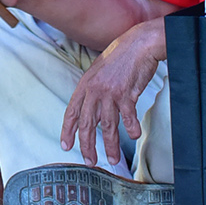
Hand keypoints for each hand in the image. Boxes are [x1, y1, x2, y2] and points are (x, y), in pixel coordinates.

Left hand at [60, 20, 163, 166]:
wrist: (140, 43)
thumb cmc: (122, 56)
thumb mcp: (100, 70)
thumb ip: (94, 90)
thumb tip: (93, 111)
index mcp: (86, 84)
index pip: (72, 112)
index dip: (68, 131)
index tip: (65, 145)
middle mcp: (94, 90)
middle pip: (87, 124)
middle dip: (87, 146)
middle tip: (90, 161)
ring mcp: (110, 92)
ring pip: (108, 126)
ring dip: (110, 146)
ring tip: (113, 159)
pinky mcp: (126, 94)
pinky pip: (128, 118)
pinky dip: (132, 129)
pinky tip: (134, 135)